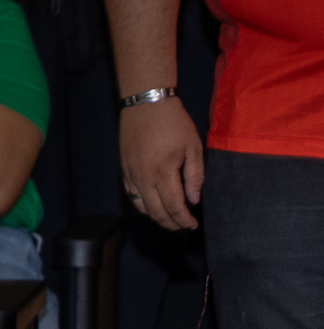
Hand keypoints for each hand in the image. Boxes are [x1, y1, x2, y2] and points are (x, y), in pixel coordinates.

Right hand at [120, 98, 203, 229]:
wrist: (145, 102)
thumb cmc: (173, 123)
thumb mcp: (193, 147)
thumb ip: (194, 176)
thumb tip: (194, 200)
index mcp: (162, 172)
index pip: (174, 207)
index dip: (184, 220)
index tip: (193, 225)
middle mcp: (143, 177)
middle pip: (156, 212)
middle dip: (171, 223)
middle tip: (184, 226)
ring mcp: (131, 173)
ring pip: (141, 206)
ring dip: (156, 217)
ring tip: (171, 219)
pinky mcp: (124, 168)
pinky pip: (131, 194)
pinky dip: (143, 205)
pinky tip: (154, 206)